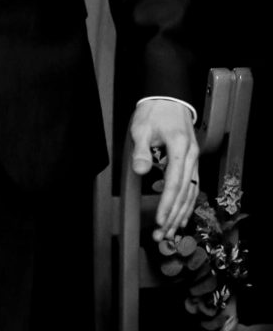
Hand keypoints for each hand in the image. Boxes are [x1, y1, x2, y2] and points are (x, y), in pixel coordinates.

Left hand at [129, 99, 199, 240]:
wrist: (168, 99)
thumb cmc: (153, 113)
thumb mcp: (141, 127)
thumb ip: (141, 150)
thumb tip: (140, 171)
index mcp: (179, 147)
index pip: (175, 182)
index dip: (167, 203)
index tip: (159, 220)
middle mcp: (191, 157)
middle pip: (185, 192)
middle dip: (173, 215)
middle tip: (161, 234)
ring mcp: (194, 160)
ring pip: (191, 192)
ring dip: (181, 213)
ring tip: (170, 231)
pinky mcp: (192, 162)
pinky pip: (193, 187)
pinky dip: (188, 204)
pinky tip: (181, 217)